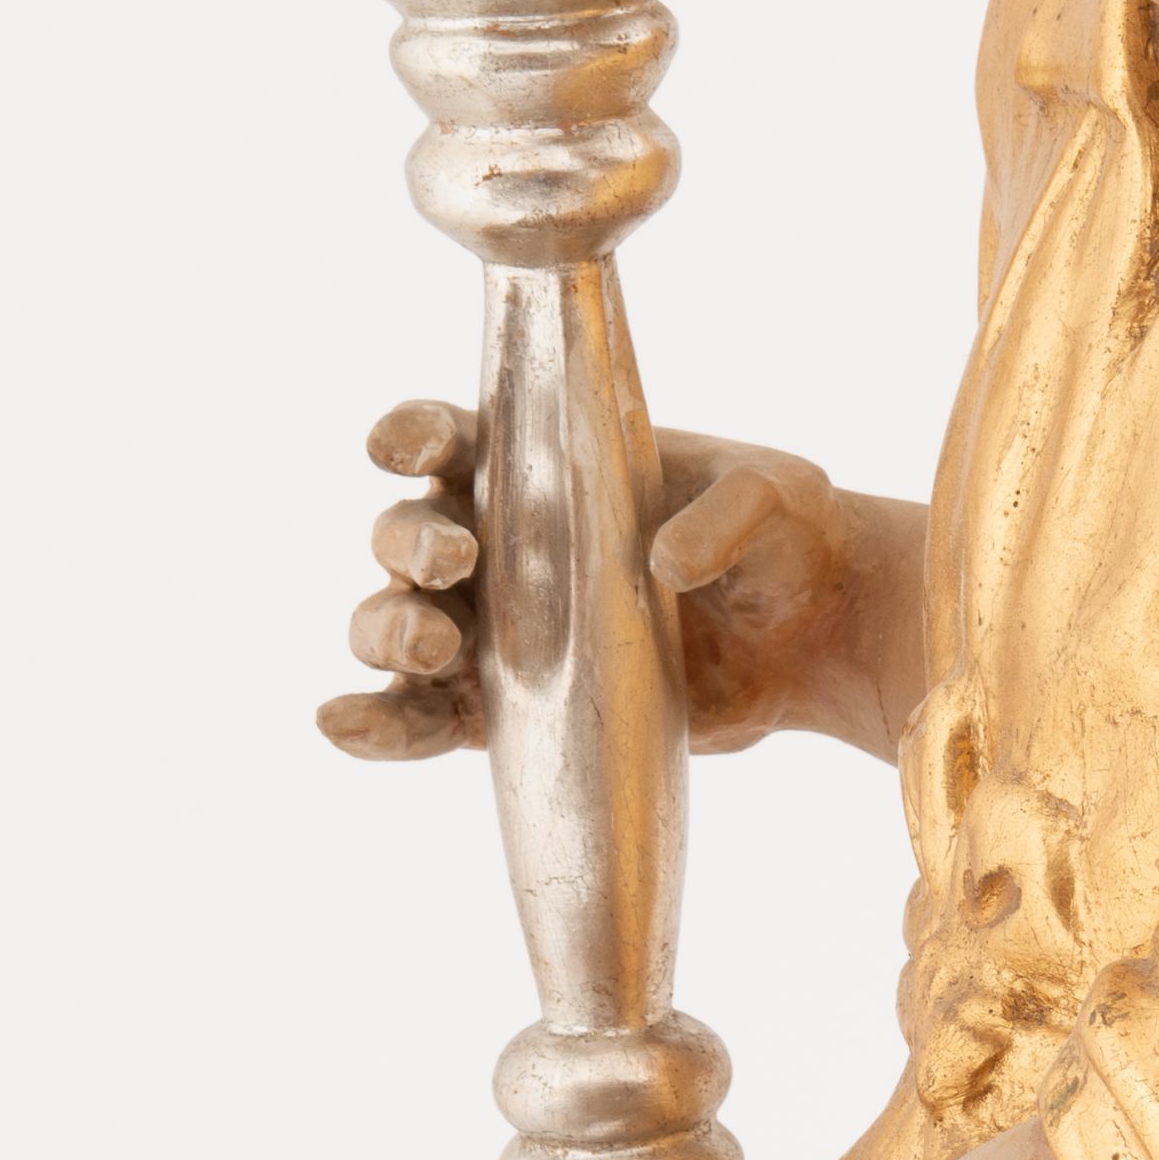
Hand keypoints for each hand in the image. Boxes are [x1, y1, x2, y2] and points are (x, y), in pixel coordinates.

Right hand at [320, 408, 922, 764]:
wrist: (814, 635)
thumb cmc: (786, 536)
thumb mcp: (775, 498)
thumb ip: (724, 516)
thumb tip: (665, 564)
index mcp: (542, 462)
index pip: (449, 436)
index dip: (411, 434)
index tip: (408, 448)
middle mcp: (500, 540)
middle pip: (404, 532)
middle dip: (407, 544)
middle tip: (456, 564)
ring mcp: (499, 628)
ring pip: (396, 623)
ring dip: (387, 632)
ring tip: (433, 650)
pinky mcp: (513, 707)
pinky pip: (426, 717)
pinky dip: (381, 724)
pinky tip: (344, 725)